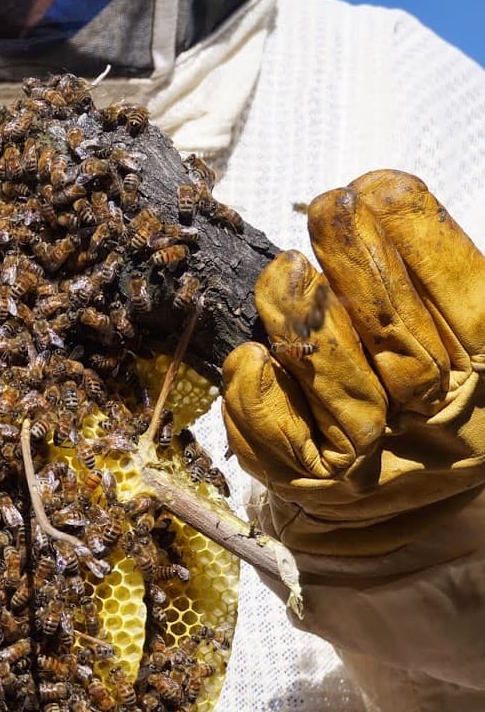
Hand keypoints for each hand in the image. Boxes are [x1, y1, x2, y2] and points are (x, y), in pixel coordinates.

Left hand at [221, 170, 484, 557]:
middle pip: (397, 337)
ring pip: (341, 387)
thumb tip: (382, 196)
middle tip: (330, 208)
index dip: (422, 240)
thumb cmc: (435, 411)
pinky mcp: (319, 489)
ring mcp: (377, 461)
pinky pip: (285, 443)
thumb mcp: (463, 346)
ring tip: (283, 270)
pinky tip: (248, 356)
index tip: (379, 186)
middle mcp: (440, 424)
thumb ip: (441, 283)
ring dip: (307, 322)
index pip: (467, 303)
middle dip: (360, 265)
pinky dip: (262, 399)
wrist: (416, 525)